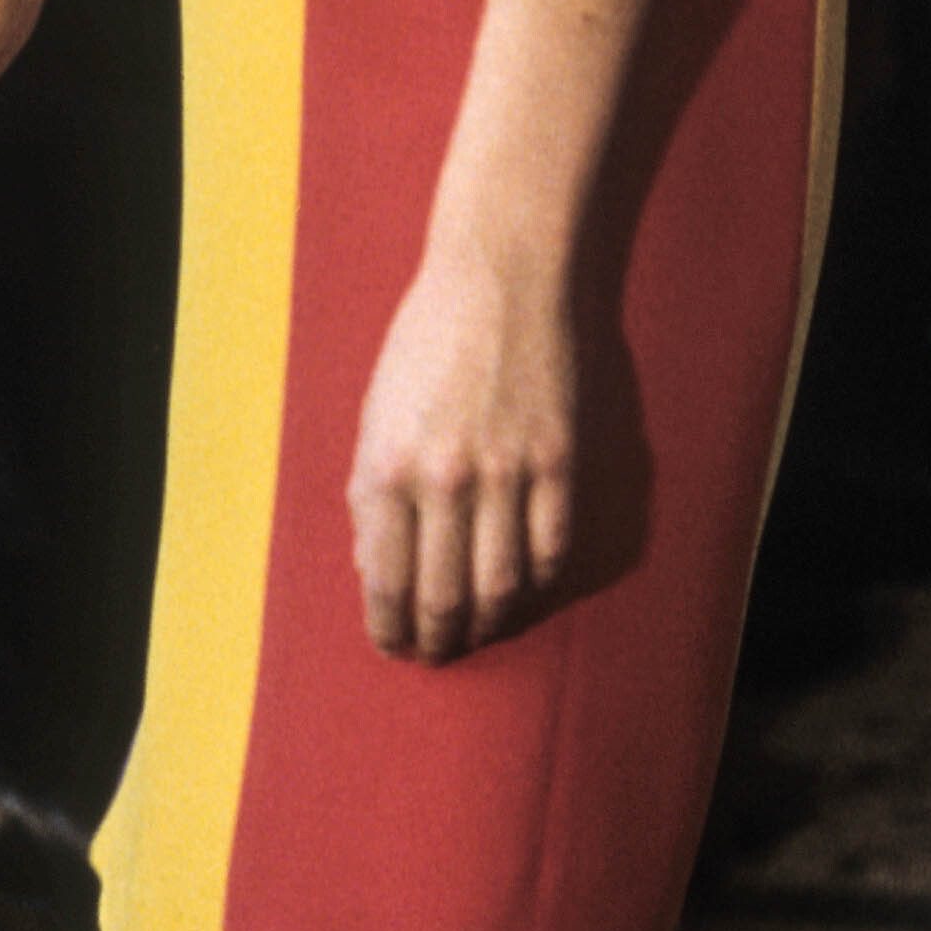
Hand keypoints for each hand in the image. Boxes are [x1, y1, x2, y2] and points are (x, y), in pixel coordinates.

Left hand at [348, 246, 577, 663]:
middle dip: (436, 640)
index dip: (389, 627)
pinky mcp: (559, 462)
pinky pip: (550, 551)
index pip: (385, 581)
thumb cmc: (426, 341)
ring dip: (486, 625)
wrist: (501, 277)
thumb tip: (377, 570)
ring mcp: (507, 473)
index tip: (393, 645)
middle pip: (443, 598)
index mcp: (386, 465)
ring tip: (477, 634)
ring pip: (501, 588)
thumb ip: (371, 492)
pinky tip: (524, 591)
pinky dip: (536, 585)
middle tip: (435, 653)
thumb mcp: (374, 412)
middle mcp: (444, 478)